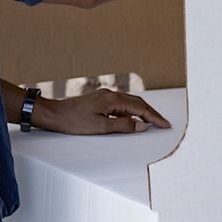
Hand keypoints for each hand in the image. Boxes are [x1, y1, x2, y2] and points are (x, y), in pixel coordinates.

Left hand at [34, 88, 170, 134]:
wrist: (55, 115)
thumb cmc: (74, 121)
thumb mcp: (101, 127)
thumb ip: (123, 126)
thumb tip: (141, 126)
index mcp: (112, 100)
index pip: (140, 108)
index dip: (154, 117)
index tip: (165, 125)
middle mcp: (110, 95)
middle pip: (137, 103)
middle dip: (151, 113)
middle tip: (162, 124)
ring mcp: (104, 97)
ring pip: (129, 103)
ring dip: (141, 112)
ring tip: (151, 123)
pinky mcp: (99, 101)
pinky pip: (120, 105)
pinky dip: (130, 112)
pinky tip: (130, 121)